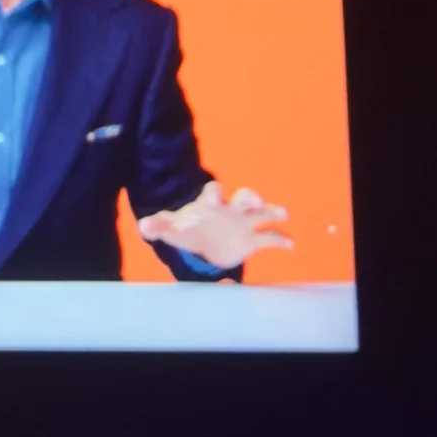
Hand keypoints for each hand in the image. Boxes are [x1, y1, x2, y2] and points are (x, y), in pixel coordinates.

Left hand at [135, 179, 290, 273]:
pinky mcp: (252, 240)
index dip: (214, 194)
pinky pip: (269, 238)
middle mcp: (230, 209)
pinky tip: (292, 244)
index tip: (215, 198)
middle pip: (242, 197)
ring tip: (283, 213)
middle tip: (255, 199)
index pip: (213, 192)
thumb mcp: (172, 228)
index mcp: (210, 204)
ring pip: (261, 213)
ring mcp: (243, 223)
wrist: (201, 240)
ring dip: (271, 211)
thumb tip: (144, 226)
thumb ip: (158, 225)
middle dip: (248, 197)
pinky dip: (281, 240)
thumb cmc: (187, 228)